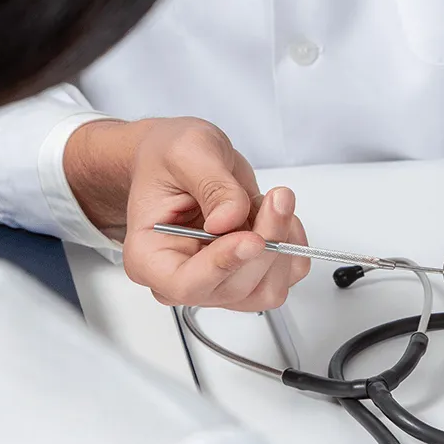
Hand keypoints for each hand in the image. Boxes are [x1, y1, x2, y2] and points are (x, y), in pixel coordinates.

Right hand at [64, 117, 309, 310]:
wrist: (184, 161)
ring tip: (270, 202)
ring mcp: (220, 279)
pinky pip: (287, 274)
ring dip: (282, 244)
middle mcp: (184, 277)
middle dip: (266, 243)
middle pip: (235, 288)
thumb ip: (212, 185)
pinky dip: (293, 243)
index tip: (252, 239)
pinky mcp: (250, 272)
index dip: (223, 266)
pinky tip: (275, 214)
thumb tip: (230, 218)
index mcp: (149, 257)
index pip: (186, 284)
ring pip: (266, 289)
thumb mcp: (187, 153)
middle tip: (278, 198)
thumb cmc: (169, 159)